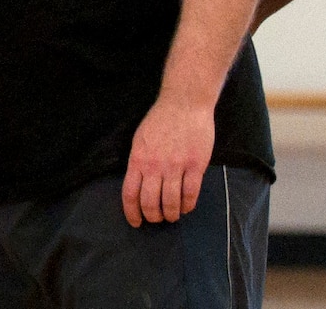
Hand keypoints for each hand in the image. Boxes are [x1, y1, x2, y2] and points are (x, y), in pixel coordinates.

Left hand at [121, 95, 214, 225]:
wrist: (184, 104)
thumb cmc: (160, 121)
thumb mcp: (140, 140)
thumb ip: (138, 162)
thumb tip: (138, 185)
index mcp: (138, 159)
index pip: (130, 194)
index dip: (132, 213)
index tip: (136, 222)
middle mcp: (155, 166)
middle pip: (150, 202)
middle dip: (153, 216)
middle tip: (157, 219)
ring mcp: (176, 166)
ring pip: (171, 202)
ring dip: (171, 214)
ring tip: (172, 216)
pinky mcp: (195, 165)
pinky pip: (191, 194)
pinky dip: (188, 205)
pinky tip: (186, 207)